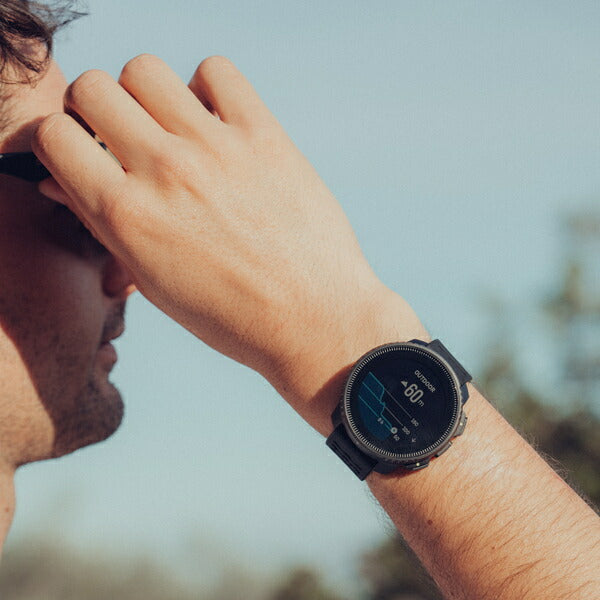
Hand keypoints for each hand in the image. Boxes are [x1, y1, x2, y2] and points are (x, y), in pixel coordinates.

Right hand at [33, 55, 425, 430]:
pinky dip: (207, 88)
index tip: (86, 151)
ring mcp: (216, 149)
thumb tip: (63, 180)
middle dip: (97, 108)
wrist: (314, 319)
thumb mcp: (155, 284)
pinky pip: (217, 72)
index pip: (54, 135)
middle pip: (93, 88)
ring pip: (145, 70)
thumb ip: (105, 224)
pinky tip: (218, 124)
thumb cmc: (234, 314)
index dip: (62, 139)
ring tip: (171, 128)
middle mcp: (165, 173)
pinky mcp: (264, 137)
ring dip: (147, 94)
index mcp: (128, 217)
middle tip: (124, 136)